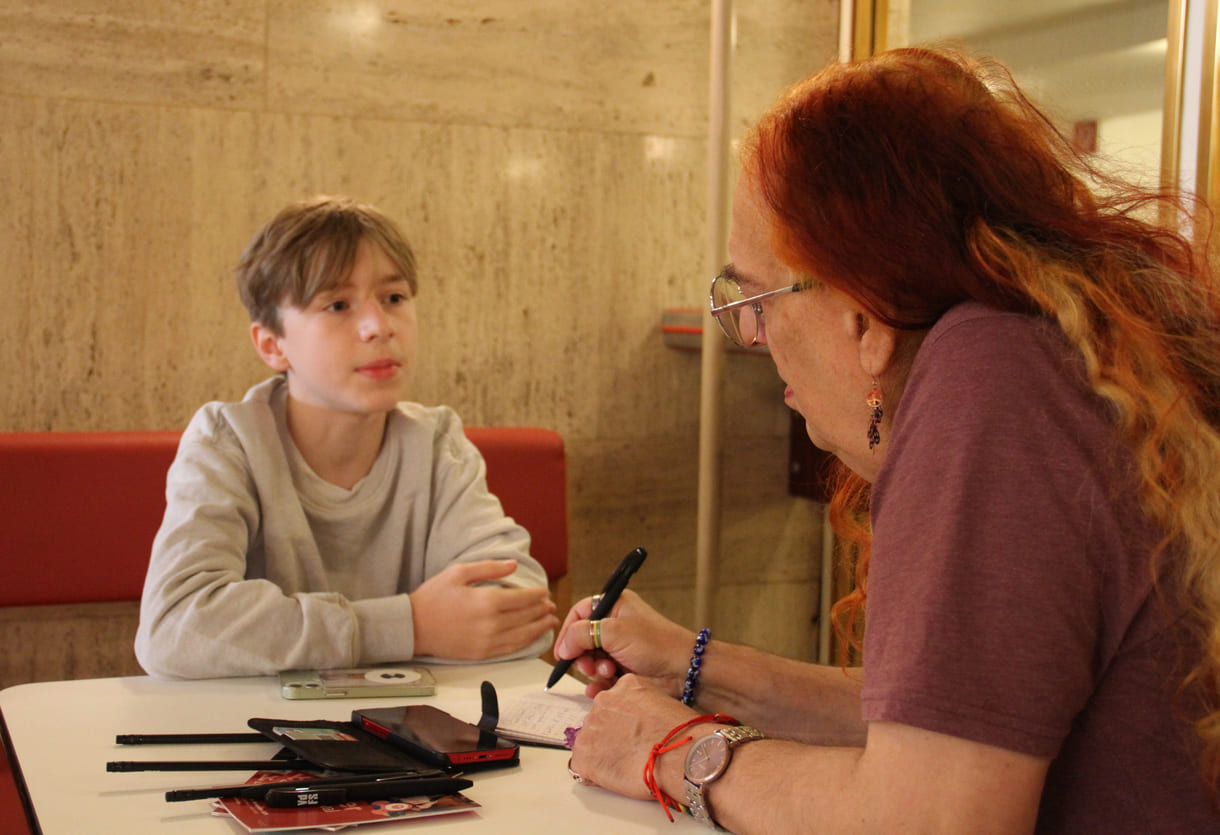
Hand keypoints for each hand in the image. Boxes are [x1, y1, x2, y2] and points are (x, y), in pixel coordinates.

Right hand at [410, 560, 558, 658]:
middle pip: (526, 616)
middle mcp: (491, 623)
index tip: (545, 592)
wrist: (412, 627)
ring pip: (523, 635)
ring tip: (549, 621)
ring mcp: (487, 641)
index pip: (523, 598)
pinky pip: (511, 649)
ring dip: (539, 627)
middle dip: (542, 610)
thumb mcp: (459, 572)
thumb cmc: (434, 596)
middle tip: (551, 605)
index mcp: (487, 601)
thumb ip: (489, 568)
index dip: (537, 595)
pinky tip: (532, 637)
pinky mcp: (482, 654)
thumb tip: (514, 566)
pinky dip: (526, 643)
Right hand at [552, 589, 693, 696]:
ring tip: (609, 673)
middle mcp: (615, 625)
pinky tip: (603, 688)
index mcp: (614, 606)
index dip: (568, 632)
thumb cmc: (654, 643)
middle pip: (582, 640)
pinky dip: (599, 683)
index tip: (562, 651)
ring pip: (590, 660)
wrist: (683, 670)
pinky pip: (601, 676)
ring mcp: (619, 648)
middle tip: (589, 666)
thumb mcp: (614, 632)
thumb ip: (581, 635)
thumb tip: (563, 647)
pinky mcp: (623, 668)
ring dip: (595, 669)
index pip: (580, 613)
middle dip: (583, 655)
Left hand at [569, 673, 700, 798]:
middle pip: (600, 721)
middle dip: (611, 736)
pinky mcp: (583, 755)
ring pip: (590, 741)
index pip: (614, 702)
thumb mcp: (664, 702)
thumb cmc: (680, 735)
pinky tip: (615, 775)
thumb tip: (641, 720)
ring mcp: (590, 728)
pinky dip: (595, 773)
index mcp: (624, 686)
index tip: (632, 733)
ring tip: (627, 764)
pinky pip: (582, 765)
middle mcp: (602, 701)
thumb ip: (645, 704)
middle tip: (631, 750)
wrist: (678, 756)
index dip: (624, 722)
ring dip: (603, 753)